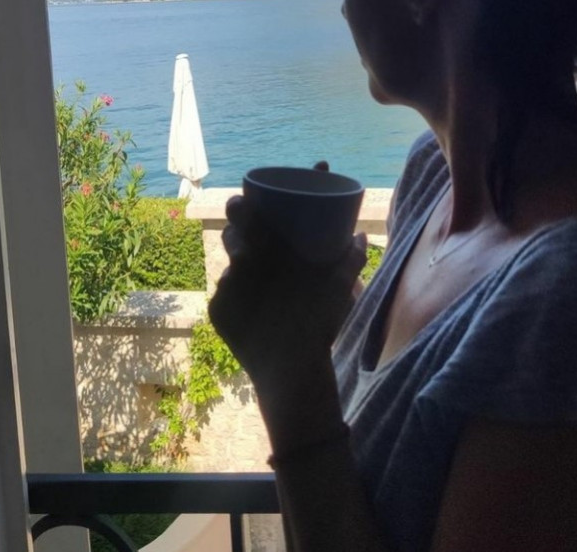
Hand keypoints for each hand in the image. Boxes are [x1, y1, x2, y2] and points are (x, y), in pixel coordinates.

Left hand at [208, 194, 366, 393]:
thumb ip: (351, 259)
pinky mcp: (216, 314)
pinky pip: (224, 295)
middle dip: (239, 233)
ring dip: (240, 267)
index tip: (243, 201)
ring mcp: (224, 291)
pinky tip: (249, 301)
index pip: (239, 214)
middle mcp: (237, 266)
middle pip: (231, 238)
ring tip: (257, 274)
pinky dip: (236, 295)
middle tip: (255, 237)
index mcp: (263, 252)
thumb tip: (360, 235)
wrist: (290, 374)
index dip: (239, 203)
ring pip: (228, 268)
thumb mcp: (338, 288)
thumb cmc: (316, 324)